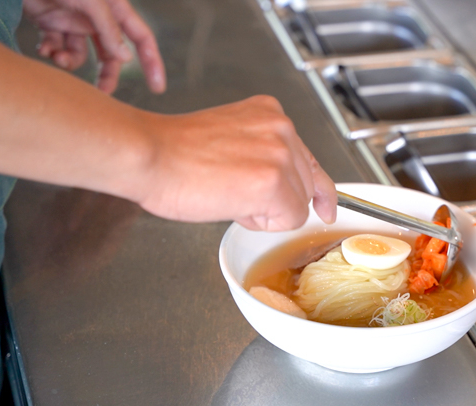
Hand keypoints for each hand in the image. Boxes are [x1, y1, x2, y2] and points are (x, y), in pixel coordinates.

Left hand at [22, 0, 165, 93]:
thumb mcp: (90, 0)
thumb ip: (108, 28)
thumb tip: (126, 58)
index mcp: (114, 8)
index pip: (141, 38)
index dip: (152, 62)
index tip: (158, 87)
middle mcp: (96, 17)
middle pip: (111, 55)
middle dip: (106, 75)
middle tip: (101, 93)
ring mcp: (73, 21)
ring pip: (81, 55)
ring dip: (70, 62)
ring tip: (56, 58)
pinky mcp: (51, 23)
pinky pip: (57, 47)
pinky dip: (51, 52)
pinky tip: (43, 49)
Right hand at [135, 95, 336, 230]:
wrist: (149, 156)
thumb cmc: (174, 154)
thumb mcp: (231, 137)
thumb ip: (264, 152)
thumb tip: (284, 186)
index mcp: (270, 113)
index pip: (309, 159)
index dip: (319, 190)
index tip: (326, 207)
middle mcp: (282, 129)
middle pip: (306, 186)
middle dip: (275, 200)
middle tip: (230, 189)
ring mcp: (281, 154)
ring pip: (297, 205)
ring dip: (266, 211)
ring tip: (226, 191)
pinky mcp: (274, 182)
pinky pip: (288, 220)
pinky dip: (261, 222)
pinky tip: (231, 201)